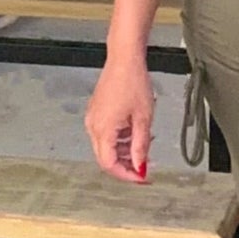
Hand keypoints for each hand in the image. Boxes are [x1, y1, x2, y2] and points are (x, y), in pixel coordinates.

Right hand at [86, 53, 153, 181]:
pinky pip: (106, 134)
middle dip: (126, 165)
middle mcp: (93, 126)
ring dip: (124, 152)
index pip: (109, 164)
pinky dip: (120, 139)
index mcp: (103, 130)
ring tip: (145, 146)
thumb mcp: (143, 118)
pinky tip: (135, 133)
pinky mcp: (96, 112)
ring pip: (106, 146)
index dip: (126, 175)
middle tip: (145, 167)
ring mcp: (93, 118)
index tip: (142, 178)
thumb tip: (140, 166)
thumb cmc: (133, 82)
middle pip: (106, 158)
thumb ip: (141, 145)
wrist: (124, 59)